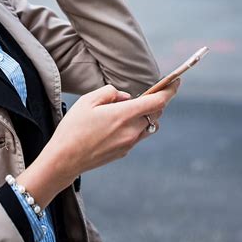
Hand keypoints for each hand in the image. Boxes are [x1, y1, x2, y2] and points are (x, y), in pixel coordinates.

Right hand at [17, 80, 179, 207]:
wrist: (64, 159)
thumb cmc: (73, 128)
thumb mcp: (87, 101)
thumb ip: (110, 93)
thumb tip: (125, 97)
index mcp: (123, 115)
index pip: (157, 102)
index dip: (170, 91)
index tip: (176, 82)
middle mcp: (131, 131)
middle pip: (155, 114)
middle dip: (155, 103)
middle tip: (146, 94)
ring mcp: (128, 144)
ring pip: (148, 126)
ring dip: (146, 116)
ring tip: (129, 109)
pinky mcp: (123, 152)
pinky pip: (137, 136)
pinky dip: (134, 127)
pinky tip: (116, 124)